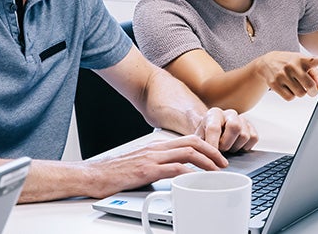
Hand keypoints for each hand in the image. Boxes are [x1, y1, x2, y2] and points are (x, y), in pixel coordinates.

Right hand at [81, 135, 228, 197]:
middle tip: (224, 162)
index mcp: (156, 146)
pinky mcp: (146, 171)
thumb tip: (176, 173)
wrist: (93, 175)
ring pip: (188, 153)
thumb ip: (159, 165)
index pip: (188, 139)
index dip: (207, 146)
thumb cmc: (115, 172)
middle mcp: (156, 148)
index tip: (217, 156)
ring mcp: (152, 158)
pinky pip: (173, 168)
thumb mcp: (142, 163)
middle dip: (212, 151)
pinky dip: (189, 172)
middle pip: (193, 142)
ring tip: (217, 171)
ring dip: (207, 161)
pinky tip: (196, 178)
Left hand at [194, 107, 258, 152]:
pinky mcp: (251, 127)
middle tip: (221, 150)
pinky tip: (236, 146)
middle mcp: (229, 114)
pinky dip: (245, 147)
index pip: (214, 128)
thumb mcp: (199, 140)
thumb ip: (201, 147)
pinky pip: (254, 138)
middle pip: (235, 127)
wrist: (212, 133)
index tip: (212, 155)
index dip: (213, 144)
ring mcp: (242, 119)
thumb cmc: (205, 137)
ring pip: (244, 135)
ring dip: (235, 147)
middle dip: (227, 144)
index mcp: (214, 114)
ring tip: (227, 148)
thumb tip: (205, 160)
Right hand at [254, 51, 317, 100]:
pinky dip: (291, 95)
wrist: (267, 62)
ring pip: (300, 94)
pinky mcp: (275, 84)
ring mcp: (282, 75)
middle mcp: (292, 66)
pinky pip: (290, 97)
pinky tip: (288, 88)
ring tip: (296, 85)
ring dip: (301, 92)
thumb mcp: (302, 62)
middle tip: (312, 91)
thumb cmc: (290, 63)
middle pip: (309, 86)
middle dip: (313, 92)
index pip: (312, 60)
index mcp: (301, 59)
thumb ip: (315, 73)